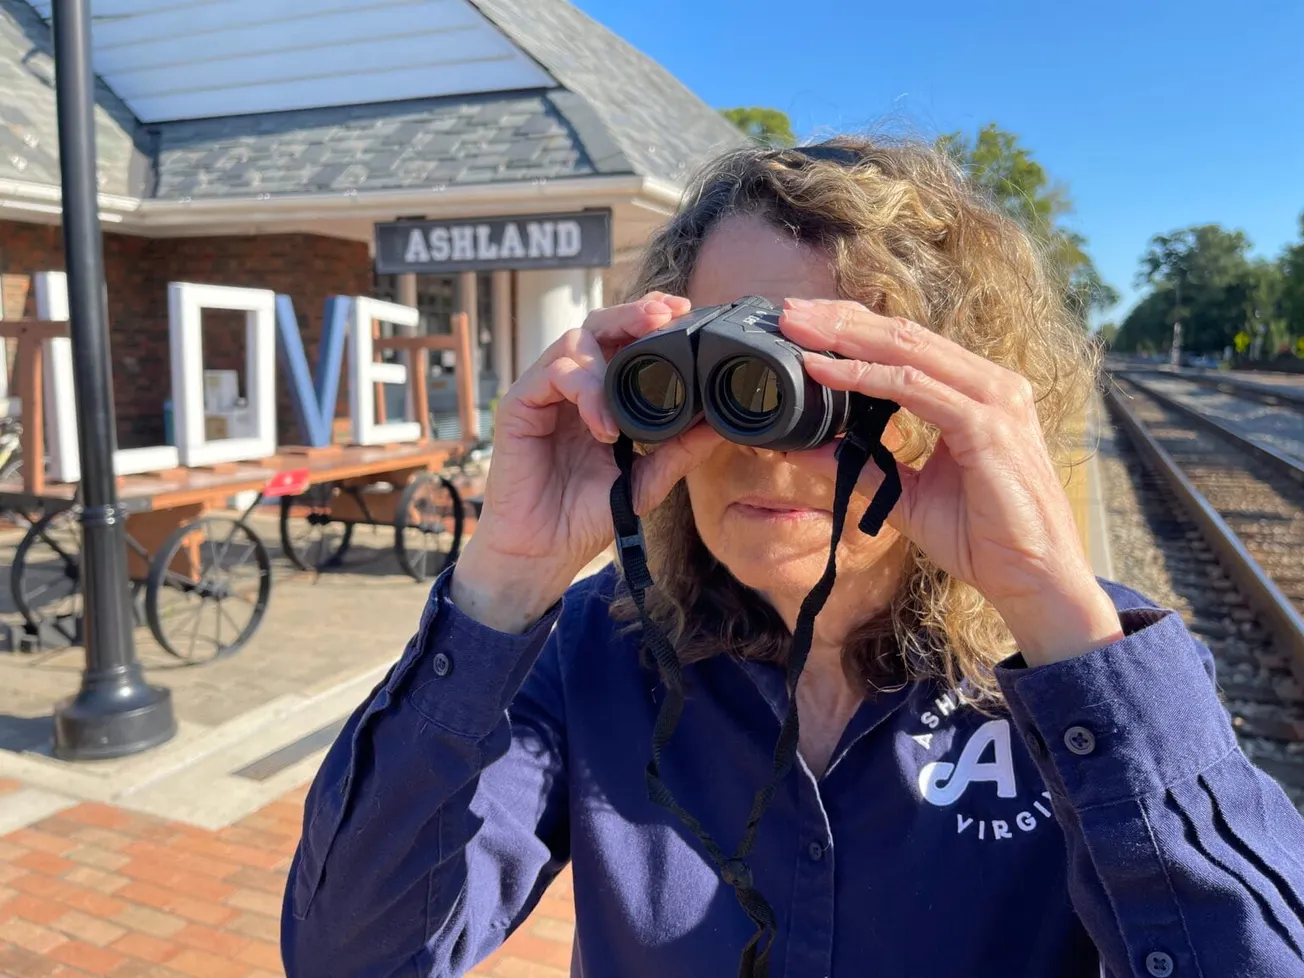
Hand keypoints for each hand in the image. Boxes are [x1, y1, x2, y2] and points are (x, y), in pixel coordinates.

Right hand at [452, 293, 723, 632]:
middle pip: (599, 324)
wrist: (545, 552)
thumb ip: (679, 450)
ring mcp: (544, 393)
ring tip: (629, 403)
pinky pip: (550, 375)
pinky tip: (603, 425)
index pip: (624, 340)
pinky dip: (583, 390)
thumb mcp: (647, 480)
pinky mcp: (519, 407)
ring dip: (607, 361)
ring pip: (573, 340)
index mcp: (601, 394)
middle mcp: (572, 386)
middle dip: (633, 314)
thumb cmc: (586, 515)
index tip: (686, 313)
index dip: (651, 320)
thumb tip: (721, 424)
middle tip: (664, 315)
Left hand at [778, 298, 1121, 665]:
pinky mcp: (988, 426)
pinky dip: (864, 377)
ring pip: (907, 350)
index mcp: (977, 393)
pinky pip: (914, 389)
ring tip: (797, 331)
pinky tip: (826, 372)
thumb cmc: (984, 538)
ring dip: (846, 337)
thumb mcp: (910, 497)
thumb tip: (814, 449)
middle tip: (788, 312)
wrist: (1033, 579)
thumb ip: (868, 468)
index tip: (803, 326)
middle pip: (904, 334)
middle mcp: (989, 385)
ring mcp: (993, 400)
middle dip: (841, 320)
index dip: (854, 329)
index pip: (908, 344)